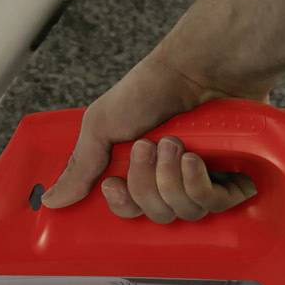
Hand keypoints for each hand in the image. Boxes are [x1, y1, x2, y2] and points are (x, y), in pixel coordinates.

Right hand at [37, 50, 262, 219]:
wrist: (198, 69)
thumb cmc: (149, 89)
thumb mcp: (102, 125)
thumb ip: (79, 166)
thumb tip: (51, 201)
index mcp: (138, 170)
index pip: (128, 211)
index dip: (122, 205)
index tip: (114, 184)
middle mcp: (171, 179)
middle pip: (155, 215)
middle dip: (148, 183)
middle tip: (148, 147)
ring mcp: (203, 180)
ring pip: (184, 212)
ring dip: (173, 178)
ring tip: (175, 145)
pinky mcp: (232, 177)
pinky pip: (215, 205)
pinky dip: (201, 184)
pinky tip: (196, 160)